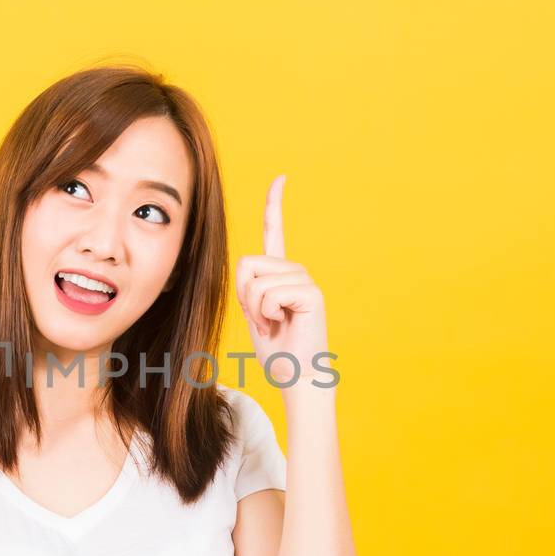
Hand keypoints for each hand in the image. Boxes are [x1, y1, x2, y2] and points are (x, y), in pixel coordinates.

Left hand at [235, 174, 329, 390]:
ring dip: (255, 309)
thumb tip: (246, 266)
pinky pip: (269, 293)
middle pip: (247, 264)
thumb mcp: (253, 312)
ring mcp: (305, 280)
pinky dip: (266, 314)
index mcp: (281, 273)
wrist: (297, 376)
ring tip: (273, 325)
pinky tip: (282, 324)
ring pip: (255, 281)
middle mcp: (296, 271)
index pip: (275, 232)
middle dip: (243, 296)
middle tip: (262, 320)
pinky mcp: (311, 293)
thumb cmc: (276, 350)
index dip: (275, 204)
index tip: (280, 178)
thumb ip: (248, 287)